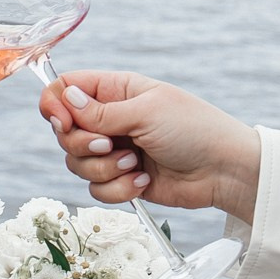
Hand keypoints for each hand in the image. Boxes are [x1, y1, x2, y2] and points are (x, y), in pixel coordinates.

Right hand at [39, 70, 262, 223]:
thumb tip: (64, 98)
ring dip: (105, 169)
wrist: (223, 170)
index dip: (56, 106)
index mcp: (115, 91)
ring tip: (136, 163)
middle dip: (83, 145)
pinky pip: (97, 189)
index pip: (66, 89)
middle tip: (111, 145)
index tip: (63, 122)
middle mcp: (110, 119)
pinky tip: (144, 180)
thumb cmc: (194, 129)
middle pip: (65, 132)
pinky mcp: (122, 179)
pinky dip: (118, 189)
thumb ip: (100, 111)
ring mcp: (115, 151)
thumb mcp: (146, 112)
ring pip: (77, 164)